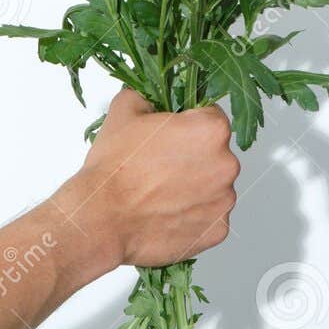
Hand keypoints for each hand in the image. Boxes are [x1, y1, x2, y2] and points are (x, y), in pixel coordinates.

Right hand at [57, 89, 238, 268]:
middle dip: (194, 157)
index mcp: (211, 130)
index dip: (190, 122)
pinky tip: (167, 213)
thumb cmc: (114, 168)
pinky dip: (193, 216)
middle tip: (162, 165)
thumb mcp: (123, 112)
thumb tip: (147, 100)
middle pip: (216, 154)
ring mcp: (224, 202)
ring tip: (161, 193)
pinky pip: (209, 217)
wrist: (102, 219)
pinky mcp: (216, 231)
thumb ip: (144, 97)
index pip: (211, 116)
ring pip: (214, 186)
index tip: (174, 134)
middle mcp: (226, 165)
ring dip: (195, 187)